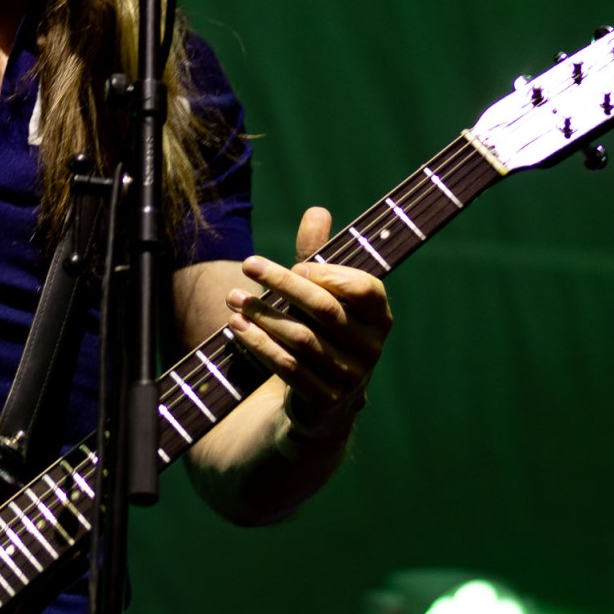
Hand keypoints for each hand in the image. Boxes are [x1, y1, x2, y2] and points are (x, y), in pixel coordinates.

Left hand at [225, 205, 391, 448]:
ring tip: (234, 296)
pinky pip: (288, 367)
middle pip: (325, 309)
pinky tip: (237, 327)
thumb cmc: (323, 331)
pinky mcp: (325, 399)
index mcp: (379, 317)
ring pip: (302, 338)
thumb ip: (319, 257)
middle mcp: (370, 348)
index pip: (364, 289)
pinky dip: (260, 344)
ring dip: (264, 314)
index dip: (330, 274)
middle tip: (248, 263)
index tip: (296, 263)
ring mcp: (350, 377)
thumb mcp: (324, 294)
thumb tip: (316, 212)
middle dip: (283, 284)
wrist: (324, 400)